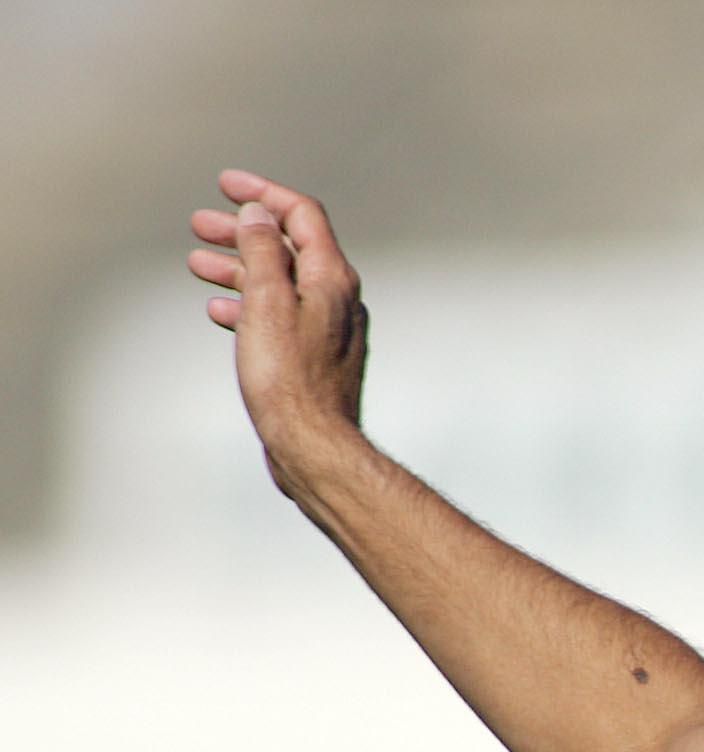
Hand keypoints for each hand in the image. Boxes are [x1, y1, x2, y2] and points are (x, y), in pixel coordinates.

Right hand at [188, 169, 369, 492]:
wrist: (312, 446)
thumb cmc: (289, 379)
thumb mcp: (268, 303)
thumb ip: (263, 253)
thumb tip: (260, 214)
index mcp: (332, 279)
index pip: (302, 215)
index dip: (264, 193)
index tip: (226, 185)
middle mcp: (337, 300)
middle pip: (287, 248)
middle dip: (242, 231)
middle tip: (199, 224)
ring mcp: (327, 330)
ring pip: (278, 283)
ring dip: (237, 267)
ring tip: (196, 262)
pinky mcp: (313, 357)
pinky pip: (279, 317)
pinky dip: (248, 305)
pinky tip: (219, 309)